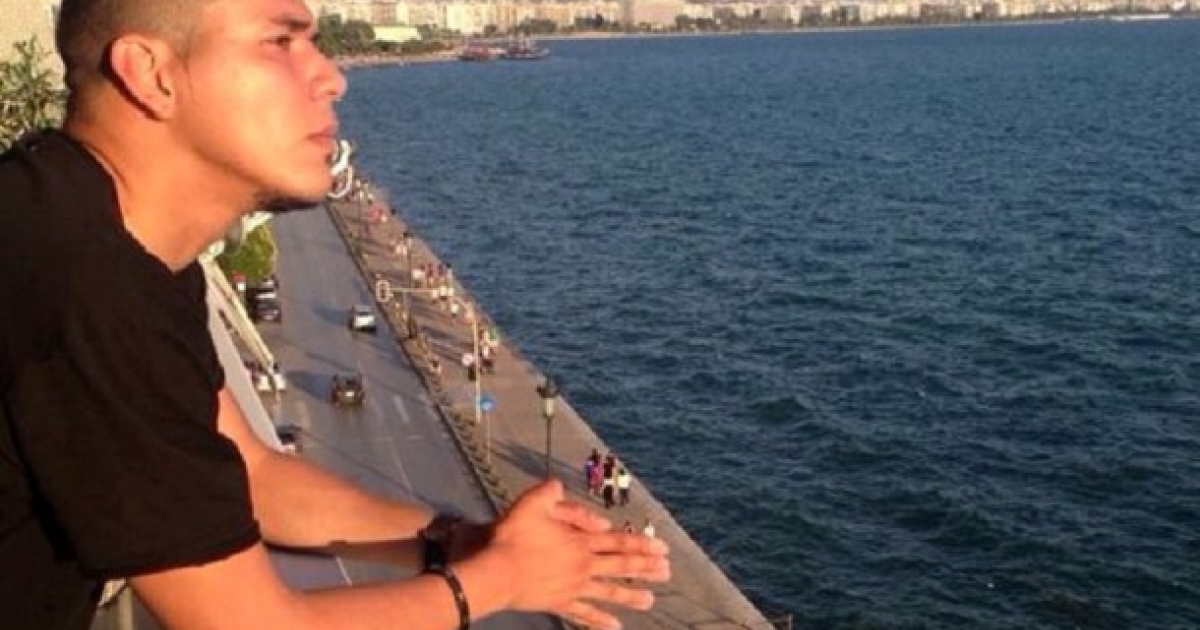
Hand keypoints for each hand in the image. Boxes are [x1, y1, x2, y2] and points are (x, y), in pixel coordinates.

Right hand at [487, 479, 670, 629]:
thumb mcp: (533, 502)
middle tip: (667, 572)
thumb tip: (570, 494)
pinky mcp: (559, 603)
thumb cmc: (513, 536)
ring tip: (651, 601)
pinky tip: (615, 627)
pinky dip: (600, 621)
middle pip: (621, 567)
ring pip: (609, 592)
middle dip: (646, 569)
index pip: (618, 542)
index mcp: (580, 541)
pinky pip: (584, 614)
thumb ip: (554, 492)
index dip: (642, 545)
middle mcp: (583, 565)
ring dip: (631, 596)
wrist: (496, 572)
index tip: (664, 549)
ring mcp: (573, 587)